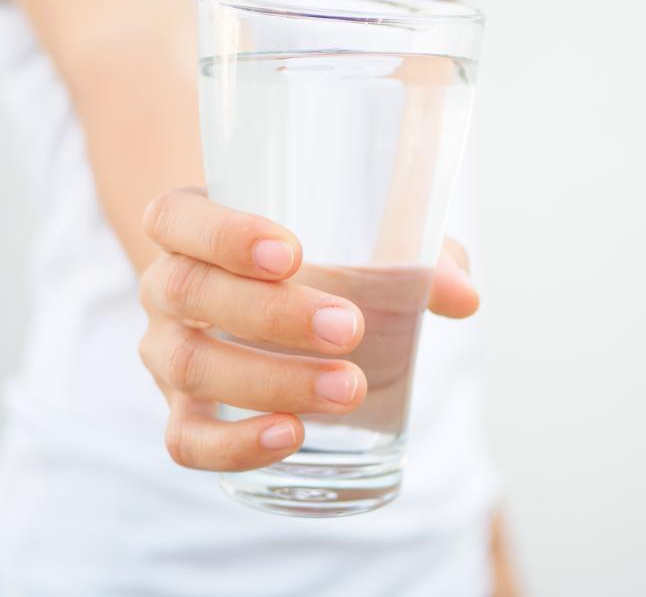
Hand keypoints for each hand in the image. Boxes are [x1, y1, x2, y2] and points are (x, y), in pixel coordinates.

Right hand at [137, 188, 477, 470]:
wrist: (257, 296)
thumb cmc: (317, 254)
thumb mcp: (362, 239)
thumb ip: (416, 257)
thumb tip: (464, 295)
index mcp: (192, 225)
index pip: (177, 217)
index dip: (223, 234)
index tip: (293, 254)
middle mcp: (167, 284)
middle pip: (190, 293)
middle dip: (272, 315)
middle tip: (349, 328)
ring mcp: (165, 350)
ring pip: (192, 366)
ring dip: (271, 380)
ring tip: (348, 388)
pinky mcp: (182, 411)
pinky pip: (187, 439)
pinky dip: (234, 443)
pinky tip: (292, 435)